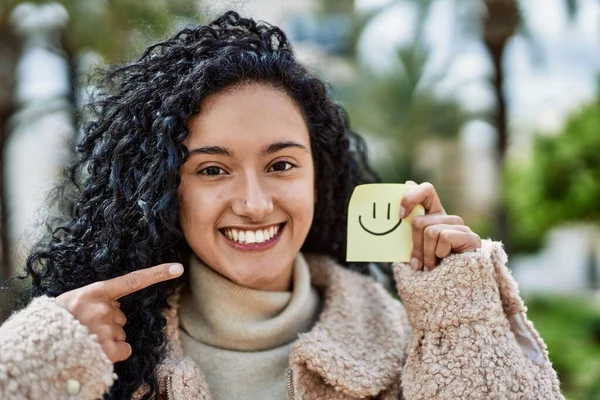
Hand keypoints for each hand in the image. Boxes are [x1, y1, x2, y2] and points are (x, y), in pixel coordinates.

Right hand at [56, 262, 183, 362]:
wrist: (39, 344)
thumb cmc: (55, 322)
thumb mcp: (73, 301)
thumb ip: (96, 299)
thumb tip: (116, 307)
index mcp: (95, 292)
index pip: (133, 280)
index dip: (157, 274)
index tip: (178, 268)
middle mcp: (103, 307)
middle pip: (121, 316)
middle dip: (108, 322)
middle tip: (86, 327)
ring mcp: (105, 328)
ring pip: (120, 333)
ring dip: (107, 338)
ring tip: (85, 339)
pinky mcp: (107, 348)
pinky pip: (124, 349)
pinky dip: (114, 353)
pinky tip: (96, 351)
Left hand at [400, 181, 480, 270]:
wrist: (451, 292)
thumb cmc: (430, 269)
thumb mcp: (414, 247)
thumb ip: (408, 227)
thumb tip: (403, 195)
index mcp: (434, 215)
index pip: (426, 190)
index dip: (411, 197)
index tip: (400, 216)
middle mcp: (448, 218)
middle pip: (420, 221)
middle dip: (415, 245)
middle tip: (417, 263)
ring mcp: (461, 227)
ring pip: (431, 231)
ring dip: (427, 254)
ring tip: (431, 266)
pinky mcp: (471, 238)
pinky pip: (444, 237)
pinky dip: (440, 253)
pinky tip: (445, 262)